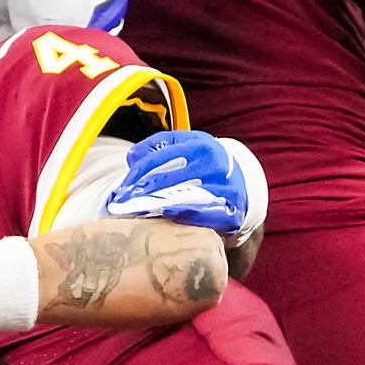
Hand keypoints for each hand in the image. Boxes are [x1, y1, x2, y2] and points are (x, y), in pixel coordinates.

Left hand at [103, 131, 267, 243]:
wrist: (242, 184)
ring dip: (157, 207)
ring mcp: (226, 187)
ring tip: (137, 213)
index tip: (122, 187)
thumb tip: (131, 157)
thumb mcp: (187, 148)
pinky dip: (183, 218)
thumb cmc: (205, 165)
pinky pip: (203, 217)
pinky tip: (165, 219)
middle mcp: (215, 163)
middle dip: (141, 193)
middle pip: (168, 179)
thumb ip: (159, 147)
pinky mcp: (232, 211)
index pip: (160, 157)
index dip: (137, 173)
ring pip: (183, 198)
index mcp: (201, 144)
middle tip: (122, 205)